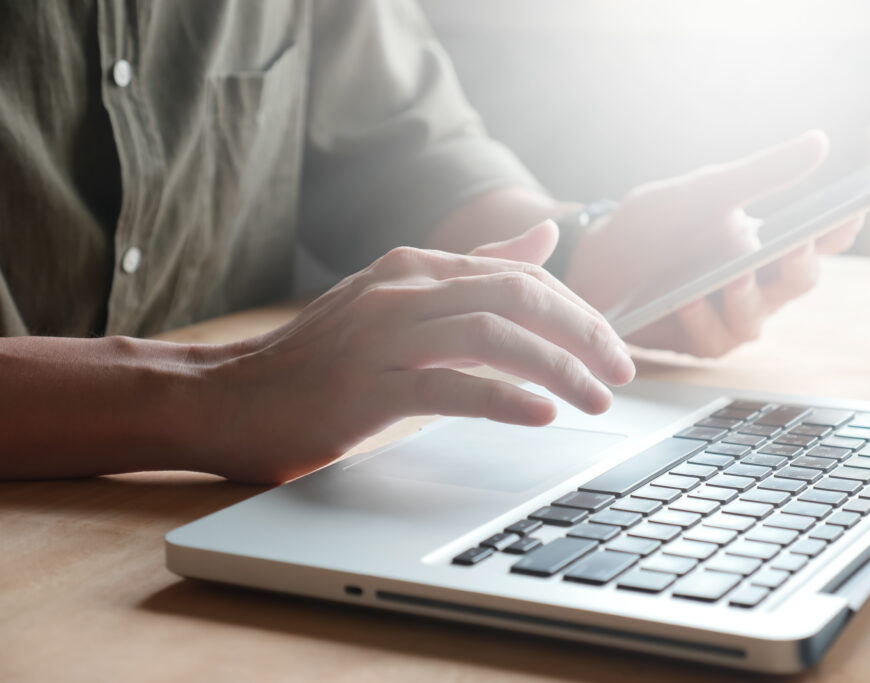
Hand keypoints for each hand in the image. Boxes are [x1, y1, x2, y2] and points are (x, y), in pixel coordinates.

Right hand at [201, 221, 633, 482]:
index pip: (520, 276)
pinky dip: (504, 399)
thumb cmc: (320, 360)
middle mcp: (402, 290)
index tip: (612, 347)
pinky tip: (541, 414)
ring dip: (557, 369)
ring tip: (595, 400)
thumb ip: (474, 270)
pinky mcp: (365, 388)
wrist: (230, 398)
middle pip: (518, 297)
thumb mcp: (400, 303)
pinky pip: (450, 387)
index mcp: (415, 268)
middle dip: (583, 334)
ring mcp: (381, 337)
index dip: (578, 310)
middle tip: (622, 372)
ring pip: (493, 337)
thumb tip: (544, 236)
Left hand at [564, 131, 862, 356]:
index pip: (821, 237)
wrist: (595, 260)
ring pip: (757, 318)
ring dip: (746, 296)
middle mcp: (759, 282)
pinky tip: (687, 298)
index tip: (851, 211)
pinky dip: (700, 316)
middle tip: (797, 245)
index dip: (841, 227)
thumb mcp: (705, 191)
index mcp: (768, 241)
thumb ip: (760, 173)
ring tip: (736, 273)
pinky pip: (713, 337)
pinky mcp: (700, 341)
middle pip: (800, 281)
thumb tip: (819, 143)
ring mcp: (731, 315)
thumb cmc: (655, 225)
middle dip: (800, 265)